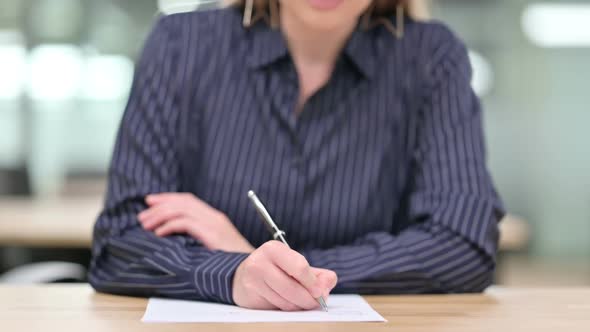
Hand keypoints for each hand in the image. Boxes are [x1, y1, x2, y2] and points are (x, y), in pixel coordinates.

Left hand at [138, 193, 254, 253]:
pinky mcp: (212, 233)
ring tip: (146, 225)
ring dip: (160, 215)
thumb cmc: (233, 263)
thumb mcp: (215, 246)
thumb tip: (174, 236)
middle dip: (159, 206)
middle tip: (142, 216)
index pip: (188, 200)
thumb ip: (199, 237)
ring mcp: (214, 224)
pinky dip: (169, 226)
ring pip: (181, 210)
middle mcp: (214, 217)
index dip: (167, 198)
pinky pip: (185, 224)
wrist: (252, 268)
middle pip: (182, 202)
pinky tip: (159, 233)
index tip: (150, 201)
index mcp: (215, 218)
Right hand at [232, 241, 337, 310]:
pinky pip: (276, 307)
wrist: (243, 276)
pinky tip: (289, 303)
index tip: (320, 292)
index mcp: (274, 249)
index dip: (313, 283)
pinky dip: (287, 309)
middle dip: (309, 299)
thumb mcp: (295, 264)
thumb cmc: (275, 269)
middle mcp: (260, 262)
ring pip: (285, 301)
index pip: (299, 267)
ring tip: (303, 302)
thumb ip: (317, 274)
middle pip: (292, 288)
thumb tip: (328, 283)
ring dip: (299, 306)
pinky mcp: (250, 295)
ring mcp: (253, 280)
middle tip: (317, 303)